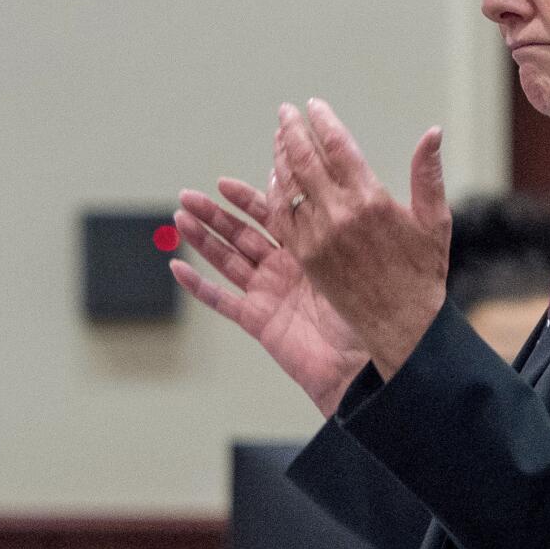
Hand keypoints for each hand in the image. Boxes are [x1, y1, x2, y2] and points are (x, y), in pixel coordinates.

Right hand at [171, 177, 368, 416]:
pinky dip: (199, 286)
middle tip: (189, 197)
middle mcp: (285, 271)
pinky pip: (223, 301)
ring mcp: (269, 296)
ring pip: (227, 261)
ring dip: (202, 240)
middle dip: (214, 215)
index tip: (224, 184)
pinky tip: (179, 268)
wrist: (363, 364)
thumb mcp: (356, 259)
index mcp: (309, 252)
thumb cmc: (370, 314)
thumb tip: (330, 191)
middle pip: (241, 236)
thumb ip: (336, 227)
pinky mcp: (259, 321)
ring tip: (180, 220)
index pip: (272, 217)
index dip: (246, 200)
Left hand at [270, 99, 450, 377]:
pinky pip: (280, 217)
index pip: (338, 147)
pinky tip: (275, 178)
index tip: (313, 105)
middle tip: (286, 112)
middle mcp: (338, 215)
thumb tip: (432, 131)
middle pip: (305, 160)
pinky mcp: (304, 257)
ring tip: (280, 136)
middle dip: (292, 131)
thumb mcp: (434, 220)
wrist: (401, 323)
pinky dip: (274, 193)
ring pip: (287, 185)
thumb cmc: (422, 272)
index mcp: (370, 200)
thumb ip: (428, 174)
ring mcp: (317, 237)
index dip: (323, 122)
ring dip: (280, 156)